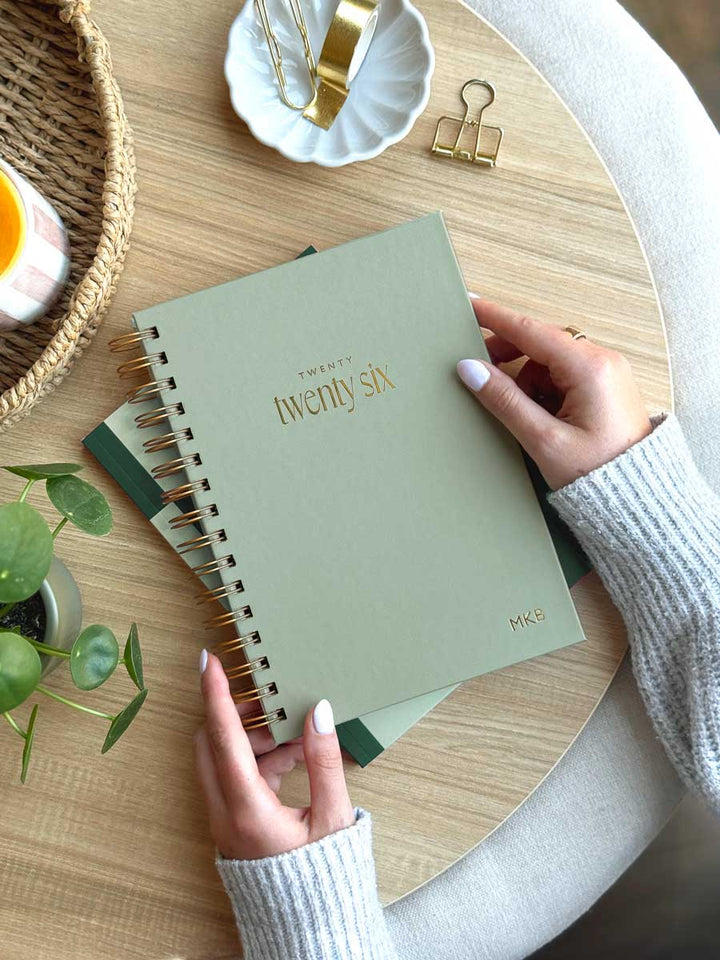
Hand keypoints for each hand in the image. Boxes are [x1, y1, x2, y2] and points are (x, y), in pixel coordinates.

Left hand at [195, 651, 354, 859]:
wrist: (307, 925)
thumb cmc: (321, 878)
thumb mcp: (332, 818)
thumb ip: (324, 762)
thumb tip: (318, 712)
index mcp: (247, 809)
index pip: (223, 738)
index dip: (216, 695)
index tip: (208, 662)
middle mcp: (225, 812)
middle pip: (211, 742)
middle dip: (236, 714)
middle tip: (269, 698)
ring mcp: (224, 819)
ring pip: (221, 758)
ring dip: (253, 738)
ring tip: (297, 733)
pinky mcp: (232, 823)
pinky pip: (234, 776)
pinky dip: (259, 759)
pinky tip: (295, 757)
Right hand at [457, 299, 652, 489]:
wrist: (639, 499)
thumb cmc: (598, 475)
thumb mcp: (543, 440)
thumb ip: (504, 400)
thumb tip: (470, 370)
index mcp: (590, 368)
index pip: (531, 331)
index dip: (496, 318)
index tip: (469, 305)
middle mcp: (603, 361)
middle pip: (542, 341)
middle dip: (510, 355)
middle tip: (481, 373)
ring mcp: (608, 372)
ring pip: (551, 359)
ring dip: (529, 378)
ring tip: (527, 415)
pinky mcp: (607, 386)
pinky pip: (566, 373)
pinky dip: (546, 388)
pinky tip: (542, 416)